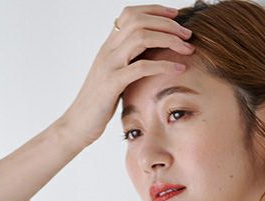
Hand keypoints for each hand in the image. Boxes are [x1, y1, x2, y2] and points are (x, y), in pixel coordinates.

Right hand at [59, 4, 193, 146]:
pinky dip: (163, 65)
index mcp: (108, 46)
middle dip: (167, 23)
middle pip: (139, 21)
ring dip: (168, 39)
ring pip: (141, 37)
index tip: (176, 16)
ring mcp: (109, 65)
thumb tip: (147, 58)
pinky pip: (141, 67)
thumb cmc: (98, 105)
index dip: (155, 10)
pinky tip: (179, 69)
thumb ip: (127, 63)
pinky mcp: (112, 84)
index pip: (131, 14)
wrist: (77, 124)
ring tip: (187, 48)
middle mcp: (108, 50)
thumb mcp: (113, 77)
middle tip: (188, 34)